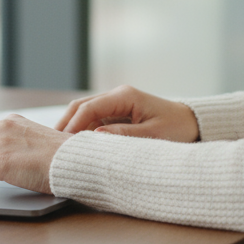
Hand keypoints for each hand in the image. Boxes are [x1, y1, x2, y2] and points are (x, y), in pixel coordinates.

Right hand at [54, 85, 198, 141]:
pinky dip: (82, 130)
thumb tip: (96, 136)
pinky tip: (76, 146)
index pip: (89, 107)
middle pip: (80, 106)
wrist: (191, 123)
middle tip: (52, 145)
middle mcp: (116, 96)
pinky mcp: (117, 113)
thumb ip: (124, 135)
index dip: (73, 125)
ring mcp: (115, 103)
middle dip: (65, 124)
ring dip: (72, 128)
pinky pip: (93, 119)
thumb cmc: (176, 128)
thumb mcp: (153, 135)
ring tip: (59, 147)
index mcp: (124, 96)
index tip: (62, 143)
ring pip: (84, 112)